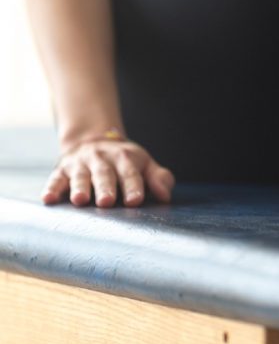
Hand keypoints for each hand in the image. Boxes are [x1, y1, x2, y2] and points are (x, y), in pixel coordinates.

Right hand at [43, 134, 175, 207]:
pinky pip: (55, 179)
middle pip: (105, 174)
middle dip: (105, 188)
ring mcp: (81, 163)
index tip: (134, 201)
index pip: (131, 173)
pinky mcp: (62, 170)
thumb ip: (158, 178)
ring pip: (80, 176)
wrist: (94, 140)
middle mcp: (102, 159)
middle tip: (106, 202)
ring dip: (79, 187)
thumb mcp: (144, 164)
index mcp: (125, 157)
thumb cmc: (125, 162)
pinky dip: (52, 188)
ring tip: (80, 200)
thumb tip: (165, 196)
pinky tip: (49, 199)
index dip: (133, 186)